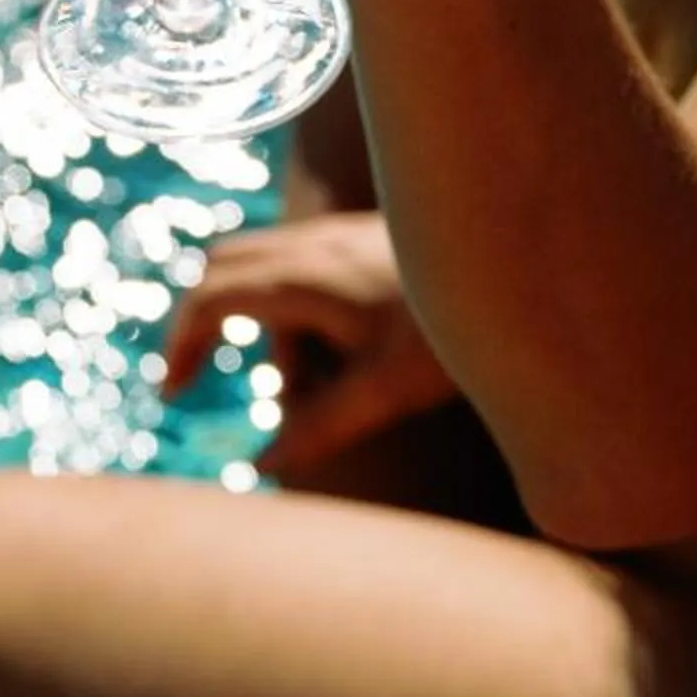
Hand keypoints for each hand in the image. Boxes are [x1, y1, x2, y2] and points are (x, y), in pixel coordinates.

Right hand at [159, 211, 456, 482]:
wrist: (522, 265)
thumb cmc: (452, 330)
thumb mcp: (385, 392)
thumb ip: (322, 429)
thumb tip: (264, 466)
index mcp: (304, 277)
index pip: (211, 296)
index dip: (181, 342)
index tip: (174, 391)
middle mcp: (311, 242)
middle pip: (222, 266)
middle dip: (204, 322)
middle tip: (198, 376)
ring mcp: (336, 231)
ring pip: (261, 262)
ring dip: (258, 321)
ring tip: (303, 387)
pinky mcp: (360, 233)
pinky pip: (297, 259)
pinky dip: (289, 303)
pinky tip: (335, 350)